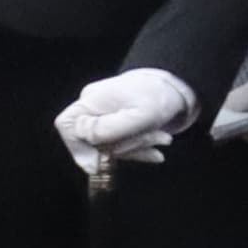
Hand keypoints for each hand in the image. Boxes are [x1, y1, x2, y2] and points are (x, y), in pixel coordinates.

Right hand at [57, 68, 196, 175]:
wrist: (181, 84)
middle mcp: (92, 107)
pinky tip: (157, 151)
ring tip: (164, 139)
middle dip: (126, 146)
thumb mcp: (139, 116)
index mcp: (90, 100)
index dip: (79, 148)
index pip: (67, 127)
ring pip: (110, 145)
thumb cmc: (161, 95)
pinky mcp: (116, 124)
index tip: (101, 163)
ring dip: (137, 146)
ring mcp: (103, 116)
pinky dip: (138, 148)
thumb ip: (108, 132)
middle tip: (157, 139)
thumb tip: (86, 153)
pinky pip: (120, 143)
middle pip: (93, 141)